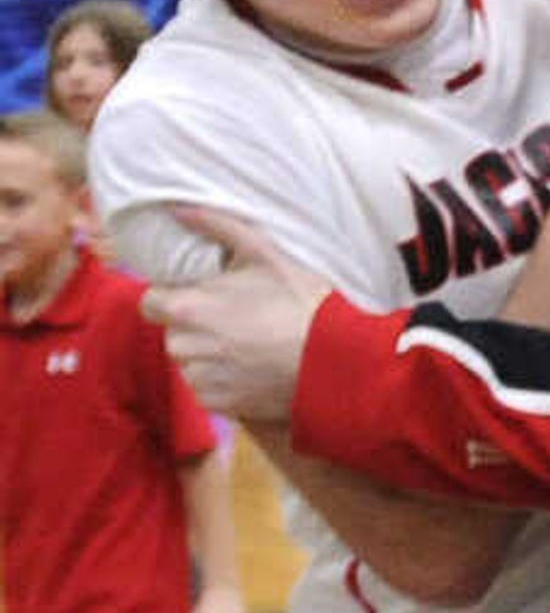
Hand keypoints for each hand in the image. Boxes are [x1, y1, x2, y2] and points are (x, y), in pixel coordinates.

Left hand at [142, 206, 326, 425]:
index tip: (203, 298)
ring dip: (210, 356)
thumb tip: (179, 208)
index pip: (150, 304)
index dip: (174, 298)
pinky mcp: (219, 404)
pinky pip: (208, 390)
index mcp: (186, 309)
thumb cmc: (302, 303)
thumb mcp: (265, 255)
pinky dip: (226, 382)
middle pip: (173, 334)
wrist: (335, 360)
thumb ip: (218, 227)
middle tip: (236, 320)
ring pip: (191, 363)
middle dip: (195, 328)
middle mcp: (184, 347)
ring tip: (250, 347)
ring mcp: (200, 379)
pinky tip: (256, 369)